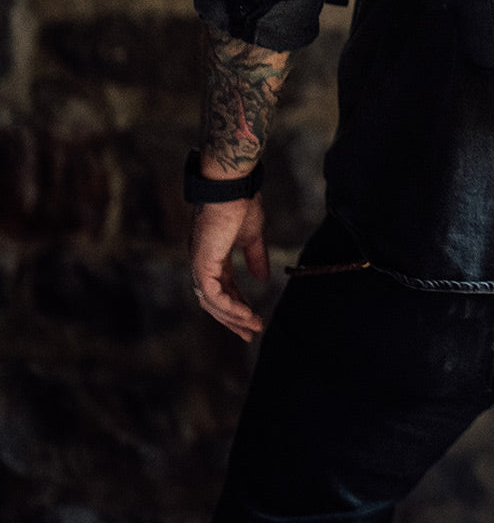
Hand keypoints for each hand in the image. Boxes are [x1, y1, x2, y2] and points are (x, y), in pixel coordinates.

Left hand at [189, 195, 269, 341]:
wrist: (231, 188)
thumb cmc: (241, 204)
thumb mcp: (252, 237)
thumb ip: (256, 258)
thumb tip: (263, 278)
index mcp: (212, 257)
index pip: (223, 289)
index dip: (238, 305)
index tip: (254, 319)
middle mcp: (202, 263)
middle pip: (214, 302)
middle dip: (233, 319)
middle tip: (250, 334)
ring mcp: (200, 264)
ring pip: (212, 302)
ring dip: (233, 317)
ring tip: (254, 326)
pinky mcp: (203, 263)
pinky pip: (213, 295)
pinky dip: (230, 307)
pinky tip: (246, 313)